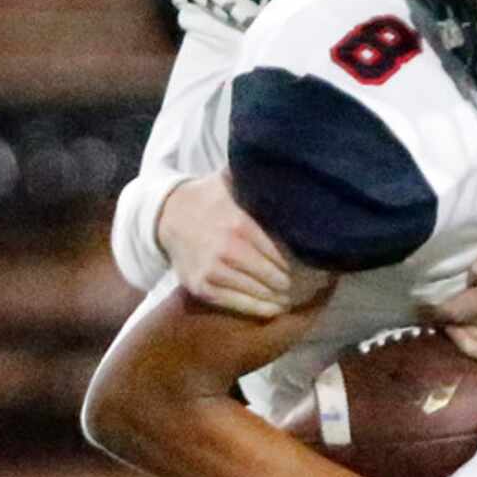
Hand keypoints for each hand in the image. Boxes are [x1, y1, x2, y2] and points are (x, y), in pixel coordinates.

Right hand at [157, 173, 294, 318]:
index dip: (294, 264)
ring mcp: (213, 271)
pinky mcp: (201, 286)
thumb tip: (291, 168)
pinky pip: (236, 303)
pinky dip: (258, 309)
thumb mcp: (233, 183)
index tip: (308, 269)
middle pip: (271, 276)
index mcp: (240, 225)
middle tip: (303, 287)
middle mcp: (227, 250)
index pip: (279, 254)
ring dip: (277, 298)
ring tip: (291, 299)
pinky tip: (274, 309)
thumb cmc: (210, 199)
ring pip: (256, 292)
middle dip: (288, 282)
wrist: (167, 217)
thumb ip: (258, 181)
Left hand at [424, 232, 476, 363]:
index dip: (434, 309)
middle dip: (445, 321)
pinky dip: (475, 350)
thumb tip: (472, 276)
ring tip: (452, 325)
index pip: (455, 309)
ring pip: (473, 346)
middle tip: (435, 313)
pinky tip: (470, 339)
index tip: (421, 305)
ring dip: (458, 337)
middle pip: (461, 328)